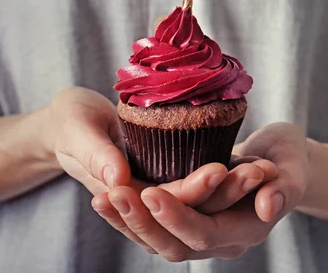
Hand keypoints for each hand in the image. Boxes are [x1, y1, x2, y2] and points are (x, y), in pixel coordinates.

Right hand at [47, 88, 267, 200]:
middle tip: (256, 170)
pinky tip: (250, 162)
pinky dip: (224, 176)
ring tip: (261, 168)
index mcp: (122, 196)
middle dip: (223, 192)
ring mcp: (160, 189)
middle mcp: (146, 200)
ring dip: (231, 187)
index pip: (163, 203)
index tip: (218, 168)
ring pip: (202, 198)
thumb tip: (117, 179)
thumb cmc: (66, 121)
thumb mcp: (76, 131)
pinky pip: (200, 181)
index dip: (190, 191)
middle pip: (191, 207)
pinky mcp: (169, 173)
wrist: (70, 120)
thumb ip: (95, 155)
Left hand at [91, 122, 307, 260]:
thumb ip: (286, 187)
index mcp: (246, 230)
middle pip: (174, 245)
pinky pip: (153, 227)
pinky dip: (129, 215)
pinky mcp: (186, 220)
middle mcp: (220, 240)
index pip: (205, 233)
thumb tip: (269, 206)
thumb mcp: (294, 165)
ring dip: (128, 222)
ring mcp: (201, 233)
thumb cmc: (288, 158)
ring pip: (158, 241)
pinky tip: (107, 197)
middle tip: (114, 195)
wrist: (279, 161)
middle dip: (142, 222)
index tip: (150, 194)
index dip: (177, 217)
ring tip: (102, 198)